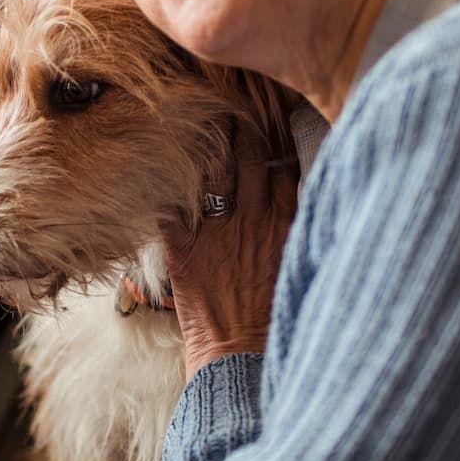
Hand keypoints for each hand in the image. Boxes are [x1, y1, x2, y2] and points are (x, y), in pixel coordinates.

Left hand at [162, 123, 299, 381]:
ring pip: (213, 168)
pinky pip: (171, 203)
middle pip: (249, 154)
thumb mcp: (302, 266)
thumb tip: (305, 197)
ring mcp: (217, 229)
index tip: (271, 114)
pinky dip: (163, 181)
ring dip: (207, 140)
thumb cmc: (277, 322)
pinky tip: (154, 157)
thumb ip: (302, 228)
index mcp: (288, 222)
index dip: (276, 136)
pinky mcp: (183, 247)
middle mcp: (254, 217)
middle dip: (240, 124)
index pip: (285, 163)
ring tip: (199, 112)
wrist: (241, 360)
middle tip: (232, 100)